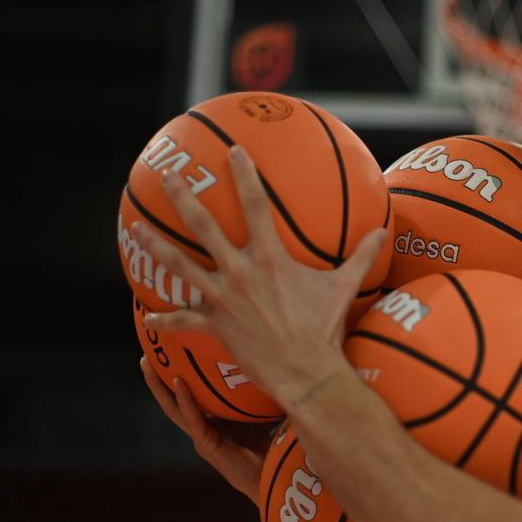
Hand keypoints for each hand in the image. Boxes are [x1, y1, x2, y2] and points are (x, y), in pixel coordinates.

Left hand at [128, 145, 386, 404]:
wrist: (305, 370)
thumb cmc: (325, 328)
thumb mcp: (345, 287)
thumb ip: (362, 257)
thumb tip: (384, 233)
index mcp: (270, 258)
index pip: (255, 206)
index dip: (244, 175)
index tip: (233, 152)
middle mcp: (240, 272)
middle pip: (203, 227)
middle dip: (183, 197)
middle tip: (167, 176)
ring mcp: (223, 298)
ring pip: (180, 266)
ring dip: (156, 246)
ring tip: (137, 229)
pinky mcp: (215, 325)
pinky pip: (183, 321)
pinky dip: (165, 319)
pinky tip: (149, 317)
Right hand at [141, 356, 267, 504]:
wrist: (274, 477)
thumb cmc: (271, 445)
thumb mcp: (261, 411)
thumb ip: (257, 391)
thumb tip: (269, 359)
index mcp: (211, 421)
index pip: (188, 396)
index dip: (175, 376)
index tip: (168, 352)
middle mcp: (201, 428)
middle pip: (171, 400)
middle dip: (157, 379)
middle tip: (144, 354)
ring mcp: (202, 437)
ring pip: (174, 409)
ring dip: (160, 386)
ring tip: (148, 364)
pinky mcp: (207, 445)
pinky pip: (194, 419)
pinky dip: (186, 400)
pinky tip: (179, 381)